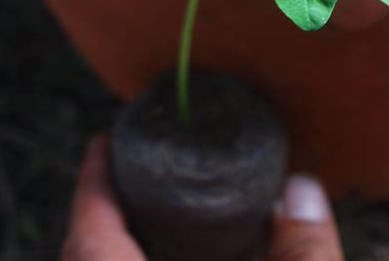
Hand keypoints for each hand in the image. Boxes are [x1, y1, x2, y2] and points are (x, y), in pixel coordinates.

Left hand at [62, 137, 342, 260]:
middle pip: (84, 256)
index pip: (91, 238)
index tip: (100, 140)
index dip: (91, 187)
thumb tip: (304, 187)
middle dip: (99, 210)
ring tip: (145, 206)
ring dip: (114, 244)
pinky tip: (166, 254)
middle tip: (127, 166)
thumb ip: (301, 256)